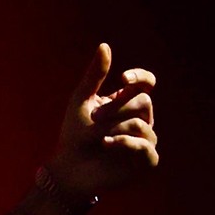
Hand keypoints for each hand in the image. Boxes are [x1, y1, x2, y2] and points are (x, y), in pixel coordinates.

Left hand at [48, 42, 158, 204]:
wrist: (68, 169)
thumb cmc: (74, 136)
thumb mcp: (81, 102)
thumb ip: (95, 76)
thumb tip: (105, 45)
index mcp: (128, 104)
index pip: (146, 84)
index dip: (140, 77)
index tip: (124, 78)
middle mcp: (141, 120)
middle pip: (142, 103)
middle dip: (116, 109)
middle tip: (94, 119)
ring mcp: (145, 140)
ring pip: (142, 124)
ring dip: (116, 128)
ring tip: (98, 138)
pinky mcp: (145, 161)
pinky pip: (145, 147)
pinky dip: (125, 143)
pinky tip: (107, 143)